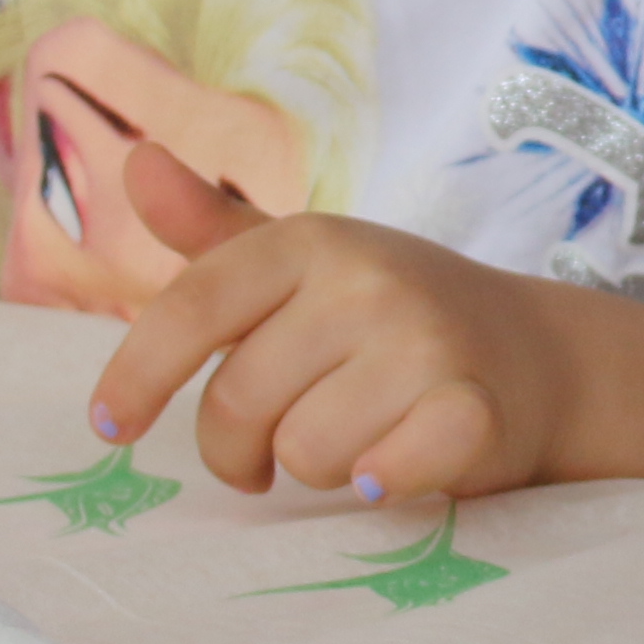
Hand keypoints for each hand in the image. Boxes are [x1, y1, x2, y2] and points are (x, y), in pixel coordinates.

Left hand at [85, 146, 573, 507]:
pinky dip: (381, 483)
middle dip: (237, 451)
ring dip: (318, 469)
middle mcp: (364, 281)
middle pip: (237, 404)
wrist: (535, 354)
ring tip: (354, 440)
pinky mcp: (471, 408)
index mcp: (308, 242)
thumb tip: (134, 160)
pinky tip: (388, 473)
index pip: (192, 309)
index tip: (108, 430)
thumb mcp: (301, 264)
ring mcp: (422, 342)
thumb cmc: (391, 315)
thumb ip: (212, 229)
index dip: (136, 375)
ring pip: (303, 453)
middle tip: (268, 453)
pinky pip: (385, 472)